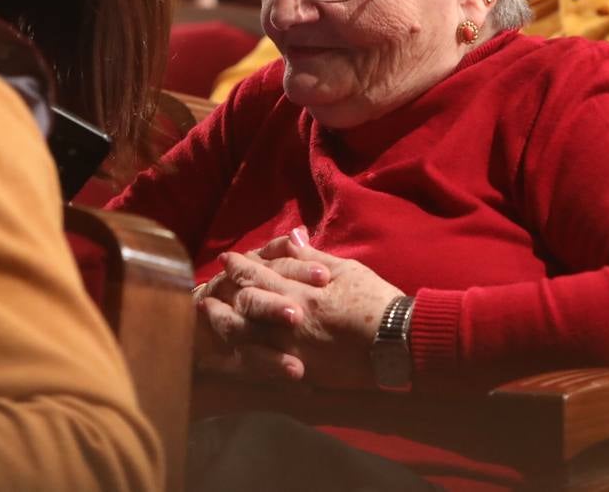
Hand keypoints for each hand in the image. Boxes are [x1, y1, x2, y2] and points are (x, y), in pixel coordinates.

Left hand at [209, 228, 403, 389]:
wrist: (397, 343)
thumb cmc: (376, 300)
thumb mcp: (347, 269)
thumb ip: (313, 256)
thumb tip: (292, 237)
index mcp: (301, 289)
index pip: (259, 273)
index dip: (240, 265)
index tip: (229, 260)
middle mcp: (290, 318)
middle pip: (245, 303)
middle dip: (225, 292)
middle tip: (211, 287)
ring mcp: (292, 347)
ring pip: (245, 335)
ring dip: (224, 323)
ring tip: (211, 316)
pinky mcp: (300, 371)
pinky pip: (261, 365)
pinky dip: (243, 357)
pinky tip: (232, 351)